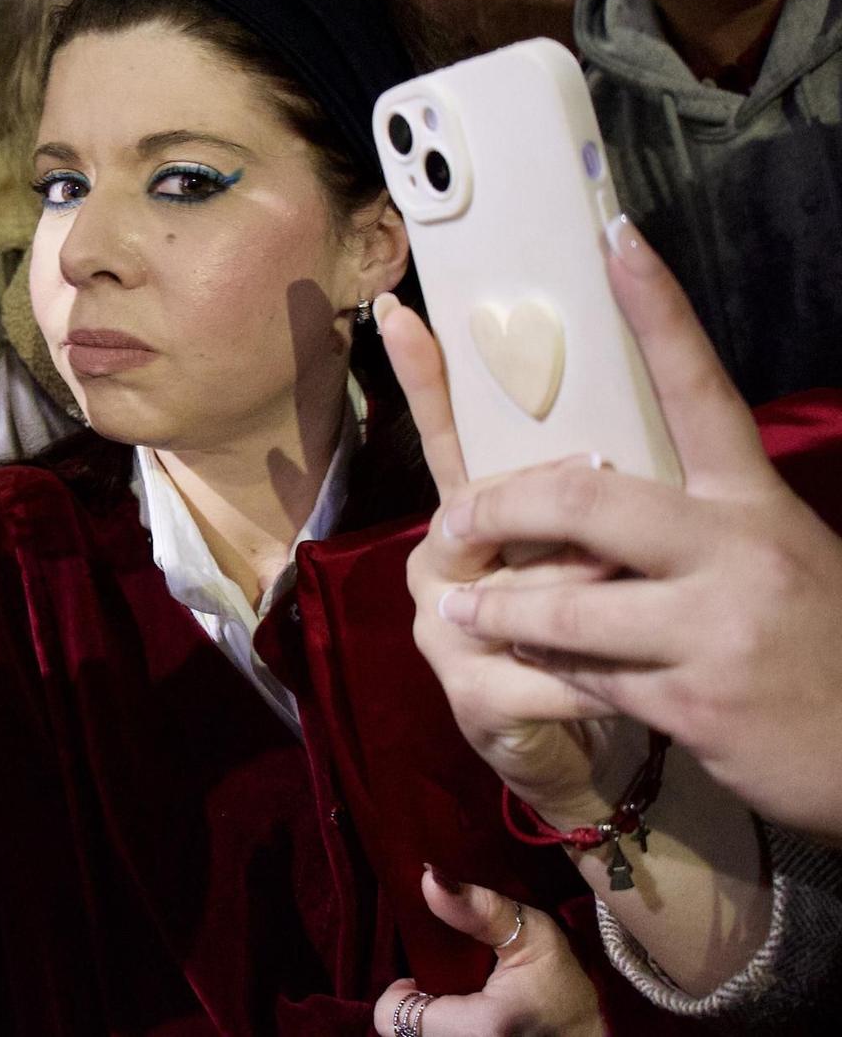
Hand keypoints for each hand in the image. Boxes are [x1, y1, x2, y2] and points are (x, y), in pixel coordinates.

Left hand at [375, 873, 601, 1036]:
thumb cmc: (571, 988)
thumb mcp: (533, 937)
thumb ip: (479, 908)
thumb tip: (430, 878)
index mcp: (481, 1029)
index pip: (392, 1017)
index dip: (399, 993)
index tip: (421, 976)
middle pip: (406, 1033)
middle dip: (417, 1008)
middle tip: (443, 987)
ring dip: (433, 1023)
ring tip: (461, 1003)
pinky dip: (448, 1031)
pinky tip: (472, 1018)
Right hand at [380, 294, 629, 825]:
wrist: (584, 745)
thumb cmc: (598, 634)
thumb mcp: (594, 552)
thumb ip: (586, 497)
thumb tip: (609, 433)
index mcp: (472, 516)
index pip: (444, 434)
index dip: (423, 374)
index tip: (399, 305)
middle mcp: (439, 561)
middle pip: (489, 509)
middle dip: (559, 508)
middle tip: (609, 488)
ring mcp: (442, 626)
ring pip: (529, 592)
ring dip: (600, 599)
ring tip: (651, 599)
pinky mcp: (468, 693)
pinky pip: (550, 673)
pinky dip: (605, 681)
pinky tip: (640, 691)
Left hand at [428, 221, 841, 843]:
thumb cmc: (815, 641)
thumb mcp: (777, 556)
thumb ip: (699, 522)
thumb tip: (598, 483)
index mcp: (756, 502)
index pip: (700, 387)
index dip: (659, 309)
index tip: (615, 237)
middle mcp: (738, 551)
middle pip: (584, 497)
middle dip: (500, 503)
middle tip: (452, 514)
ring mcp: (717, 628)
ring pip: (564, 602)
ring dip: (498, 606)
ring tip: (455, 603)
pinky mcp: (694, 701)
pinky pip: (585, 673)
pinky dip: (545, 667)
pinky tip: (522, 665)